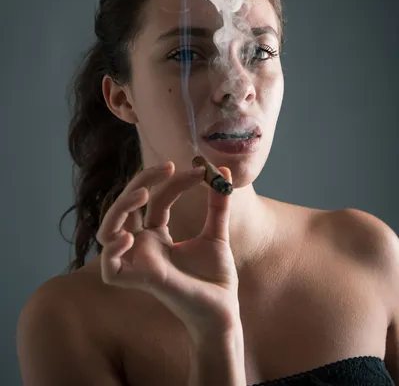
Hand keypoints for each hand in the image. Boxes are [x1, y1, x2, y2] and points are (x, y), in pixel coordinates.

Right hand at [96, 162, 239, 336]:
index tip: (198, 171)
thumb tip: (224, 171)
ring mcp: (139, 263)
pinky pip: (111, 269)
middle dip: (142, 182)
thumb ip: (217, 204)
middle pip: (127, 207)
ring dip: (120, 207)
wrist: (224, 311)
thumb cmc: (215, 278)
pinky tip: (130, 235)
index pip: (156, 200)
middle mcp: (144, 247)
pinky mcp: (141, 282)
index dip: (173, 182)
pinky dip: (112, 251)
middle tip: (166, 166)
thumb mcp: (216, 233)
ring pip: (109, 231)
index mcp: (158, 236)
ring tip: (144, 193)